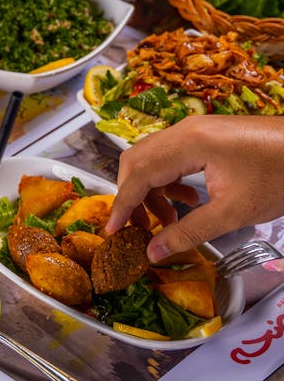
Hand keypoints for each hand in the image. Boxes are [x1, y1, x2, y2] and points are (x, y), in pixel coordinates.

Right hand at [105, 115, 283, 261]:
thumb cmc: (279, 176)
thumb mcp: (233, 213)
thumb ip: (189, 232)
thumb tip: (154, 251)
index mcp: (189, 142)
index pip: (139, 173)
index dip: (122, 204)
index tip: (112, 231)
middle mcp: (186, 129)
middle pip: (138, 160)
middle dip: (133, 196)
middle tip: (140, 229)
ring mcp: (196, 129)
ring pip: (154, 158)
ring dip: (153, 190)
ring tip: (169, 220)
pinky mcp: (206, 135)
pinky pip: (172, 156)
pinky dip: (170, 181)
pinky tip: (190, 201)